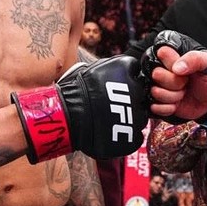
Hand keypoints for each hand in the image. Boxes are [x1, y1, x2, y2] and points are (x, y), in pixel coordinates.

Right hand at [12, 55, 148, 162]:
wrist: (66, 117)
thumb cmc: (73, 92)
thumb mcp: (90, 69)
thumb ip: (111, 70)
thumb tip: (119, 70)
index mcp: (126, 70)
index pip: (135, 71)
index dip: (126, 78)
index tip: (117, 85)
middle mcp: (136, 90)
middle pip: (141, 94)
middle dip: (129, 99)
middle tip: (112, 104)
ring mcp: (136, 114)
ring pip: (141, 116)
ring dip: (130, 117)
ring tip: (110, 120)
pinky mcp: (132, 136)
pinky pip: (136, 136)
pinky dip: (127, 135)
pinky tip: (113, 132)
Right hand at [141, 31, 206, 120]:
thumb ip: (194, 59)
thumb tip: (176, 67)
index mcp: (174, 56)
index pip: (161, 53)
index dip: (172, 62)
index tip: (185, 69)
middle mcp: (164, 70)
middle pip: (156, 74)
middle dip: (175, 82)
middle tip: (187, 82)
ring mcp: (161, 87)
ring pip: (155, 91)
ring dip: (173, 96)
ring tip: (184, 92)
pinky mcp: (160, 103)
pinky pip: (155, 107)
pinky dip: (168, 108)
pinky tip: (178, 104)